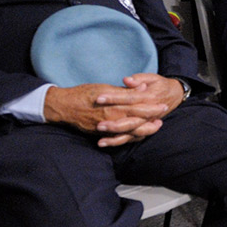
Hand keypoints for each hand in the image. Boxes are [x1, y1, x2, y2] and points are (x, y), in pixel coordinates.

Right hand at [43, 74, 182, 146]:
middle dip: (152, 118)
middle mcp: (112, 118)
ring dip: (145, 129)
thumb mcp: (105, 88)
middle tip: (163, 116)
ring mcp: (107, 128)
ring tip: (155, 126)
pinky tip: (139, 134)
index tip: (163, 104)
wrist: (63, 107)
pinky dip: (131, 137)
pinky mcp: (102, 133)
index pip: (138, 106)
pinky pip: (120, 138)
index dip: (152, 106)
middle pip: (138, 120)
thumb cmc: (83, 94)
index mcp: (114, 105)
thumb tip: (142, 88)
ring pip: (131, 131)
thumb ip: (124, 91)